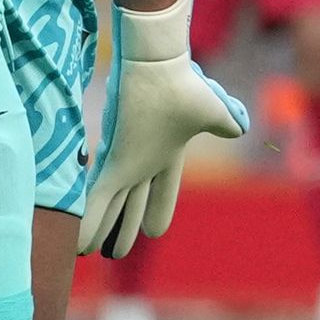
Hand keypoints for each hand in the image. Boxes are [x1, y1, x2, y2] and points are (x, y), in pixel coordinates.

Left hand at [80, 0, 248, 256]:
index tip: (153, 231)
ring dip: (104, 230)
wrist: (158, 66)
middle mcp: (143, 161)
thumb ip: (225, 121)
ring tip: (91, 253)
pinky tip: (78, 243)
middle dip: (125, 227)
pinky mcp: (111, 160)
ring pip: (112, 206)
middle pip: (133, 203)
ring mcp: (125, 161)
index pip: (162, 191)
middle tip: (116, 252)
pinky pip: (98, 200)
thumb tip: (241, 130)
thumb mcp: (212, 109)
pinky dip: (89, 222)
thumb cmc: (185, 85)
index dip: (157, 211)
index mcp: (167, 154)